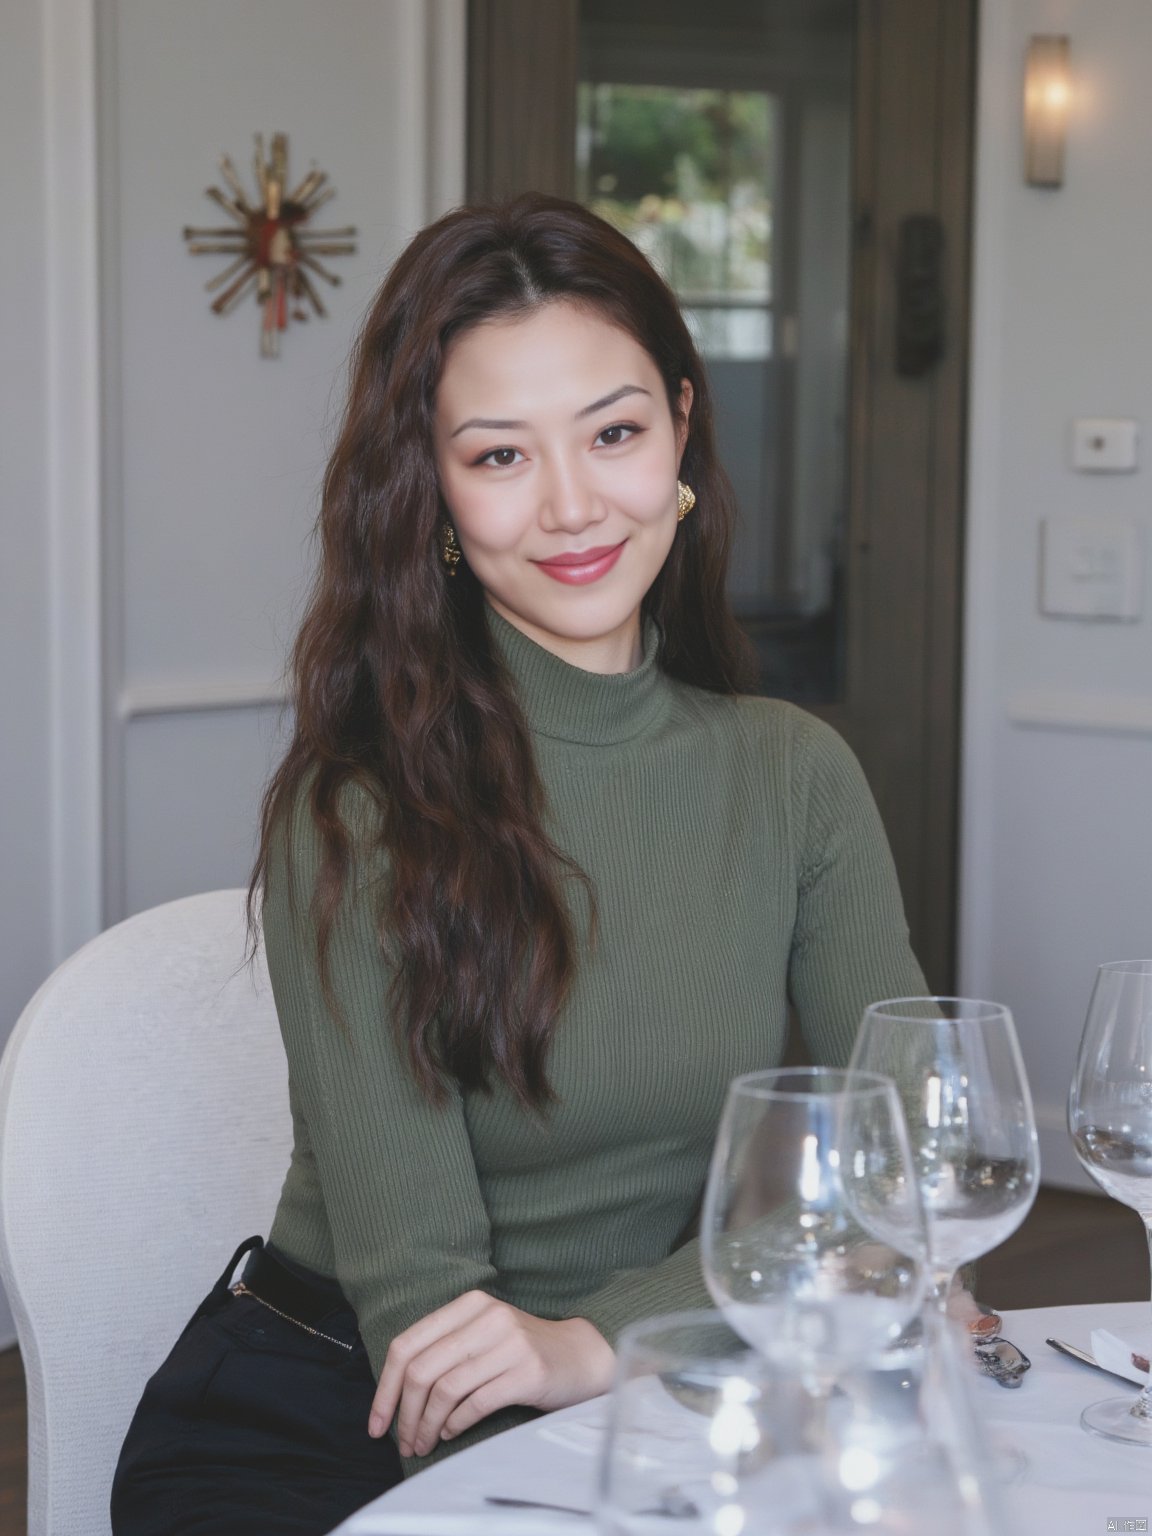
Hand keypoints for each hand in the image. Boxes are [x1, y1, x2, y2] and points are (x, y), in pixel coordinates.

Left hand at [367, 1291, 615, 1456]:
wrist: (579, 1356)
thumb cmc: (520, 1351)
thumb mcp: (481, 1335)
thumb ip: (444, 1350)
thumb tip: (395, 1394)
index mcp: (469, 1304)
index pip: (407, 1344)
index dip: (385, 1388)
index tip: (377, 1423)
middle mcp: (487, 1317)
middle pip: (422, 1369)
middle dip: (404, 1414)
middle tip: (403, 1442)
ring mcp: (509, 1343)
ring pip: (445, 1390)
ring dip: (427, 1426)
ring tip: (424, 1444)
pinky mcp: (527, 1371)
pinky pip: (476, 1403)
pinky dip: (455, 1424)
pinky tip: (451, 1433)